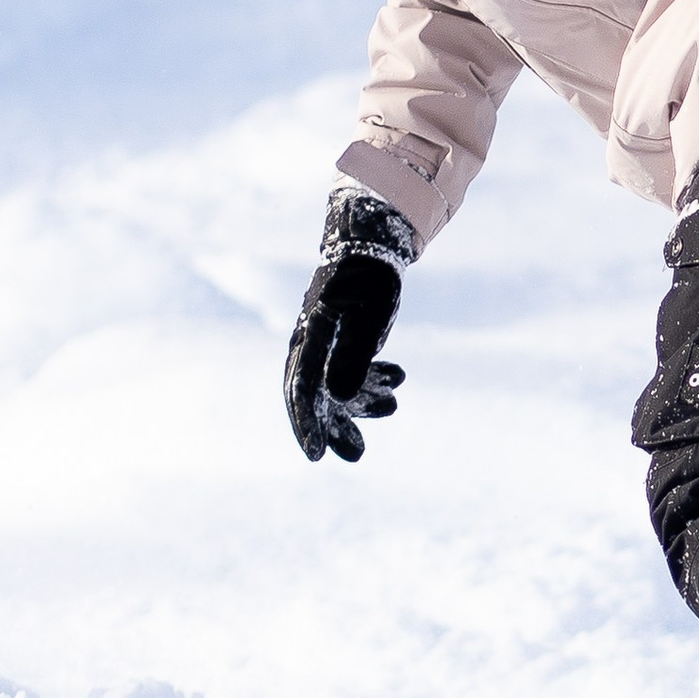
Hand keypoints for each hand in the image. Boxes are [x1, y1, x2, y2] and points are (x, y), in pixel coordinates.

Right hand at [283, 187, 415, 462]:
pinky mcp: (342, 338)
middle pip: (316, 397)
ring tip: (393, 407)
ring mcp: (326, 342)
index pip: (301, 391)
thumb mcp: (367, 317)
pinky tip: (397, 380)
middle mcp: (312, 343)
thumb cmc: (368, 278)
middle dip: (335, 427)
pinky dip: (372, 381)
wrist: (373, 241)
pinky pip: (352, 371)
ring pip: (336, 387)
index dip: (307, 425)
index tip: (317, 456)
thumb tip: (337, 399)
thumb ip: (352, 356)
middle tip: (356, 455)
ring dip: (361, 404)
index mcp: (310, 337)